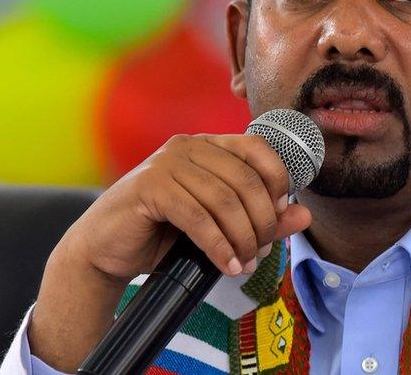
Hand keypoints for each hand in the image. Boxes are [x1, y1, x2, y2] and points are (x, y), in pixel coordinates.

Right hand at [66, 133, 311, 280]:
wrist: (105, 251)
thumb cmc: (164, 235)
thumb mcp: (221, 226)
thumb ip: (262, 218)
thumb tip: (305, 215)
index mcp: (209, 145)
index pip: (259, 149)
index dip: (278, 181)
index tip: (280, 216)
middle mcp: (189, 146)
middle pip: (245, 179)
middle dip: (261, 221)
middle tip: (262, 251)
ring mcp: (166, 163)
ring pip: (224, 200)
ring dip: (242, 238)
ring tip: (245, 263)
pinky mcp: (149, 187)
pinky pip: (198, 217)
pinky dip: (218, 245)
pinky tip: (227, 265)